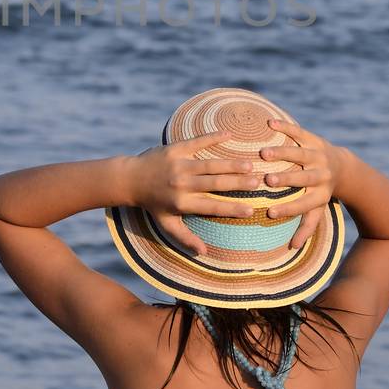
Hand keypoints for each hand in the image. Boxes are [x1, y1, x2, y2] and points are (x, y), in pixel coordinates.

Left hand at [126, 136, 257, 255]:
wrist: (130, 179)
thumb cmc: (152, 204)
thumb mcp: (166, 224)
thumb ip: (185, 237)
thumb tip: (204, 253)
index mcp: (182, 204)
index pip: (212, 207)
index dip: (232, 209)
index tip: (251, 209)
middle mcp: (181, 184)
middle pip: (215, 184)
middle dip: (238, 183)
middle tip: (258, 181)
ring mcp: (178, 165)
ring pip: (210, 164)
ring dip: (231, 163)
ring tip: (250, 163)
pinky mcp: (174, 149)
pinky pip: (196, 142)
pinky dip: (213, 138)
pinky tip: (229, 135)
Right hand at [260, 118, 343, 250]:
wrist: (344, 167)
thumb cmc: (322, 193)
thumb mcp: (319, 210)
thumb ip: (306, 227)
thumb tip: (292, 248)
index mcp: (321, 194)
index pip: (304, 204)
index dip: (288, 209)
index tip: (269, 212)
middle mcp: (322, 175)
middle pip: (305, 178)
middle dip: (287, 179)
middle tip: (268, 180)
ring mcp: (319, 155)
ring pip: (301, 154)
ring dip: (283, 153)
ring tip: (263, 152)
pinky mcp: (315, 140)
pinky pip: (300, 132)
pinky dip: (286, 127)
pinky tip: (269, 123)